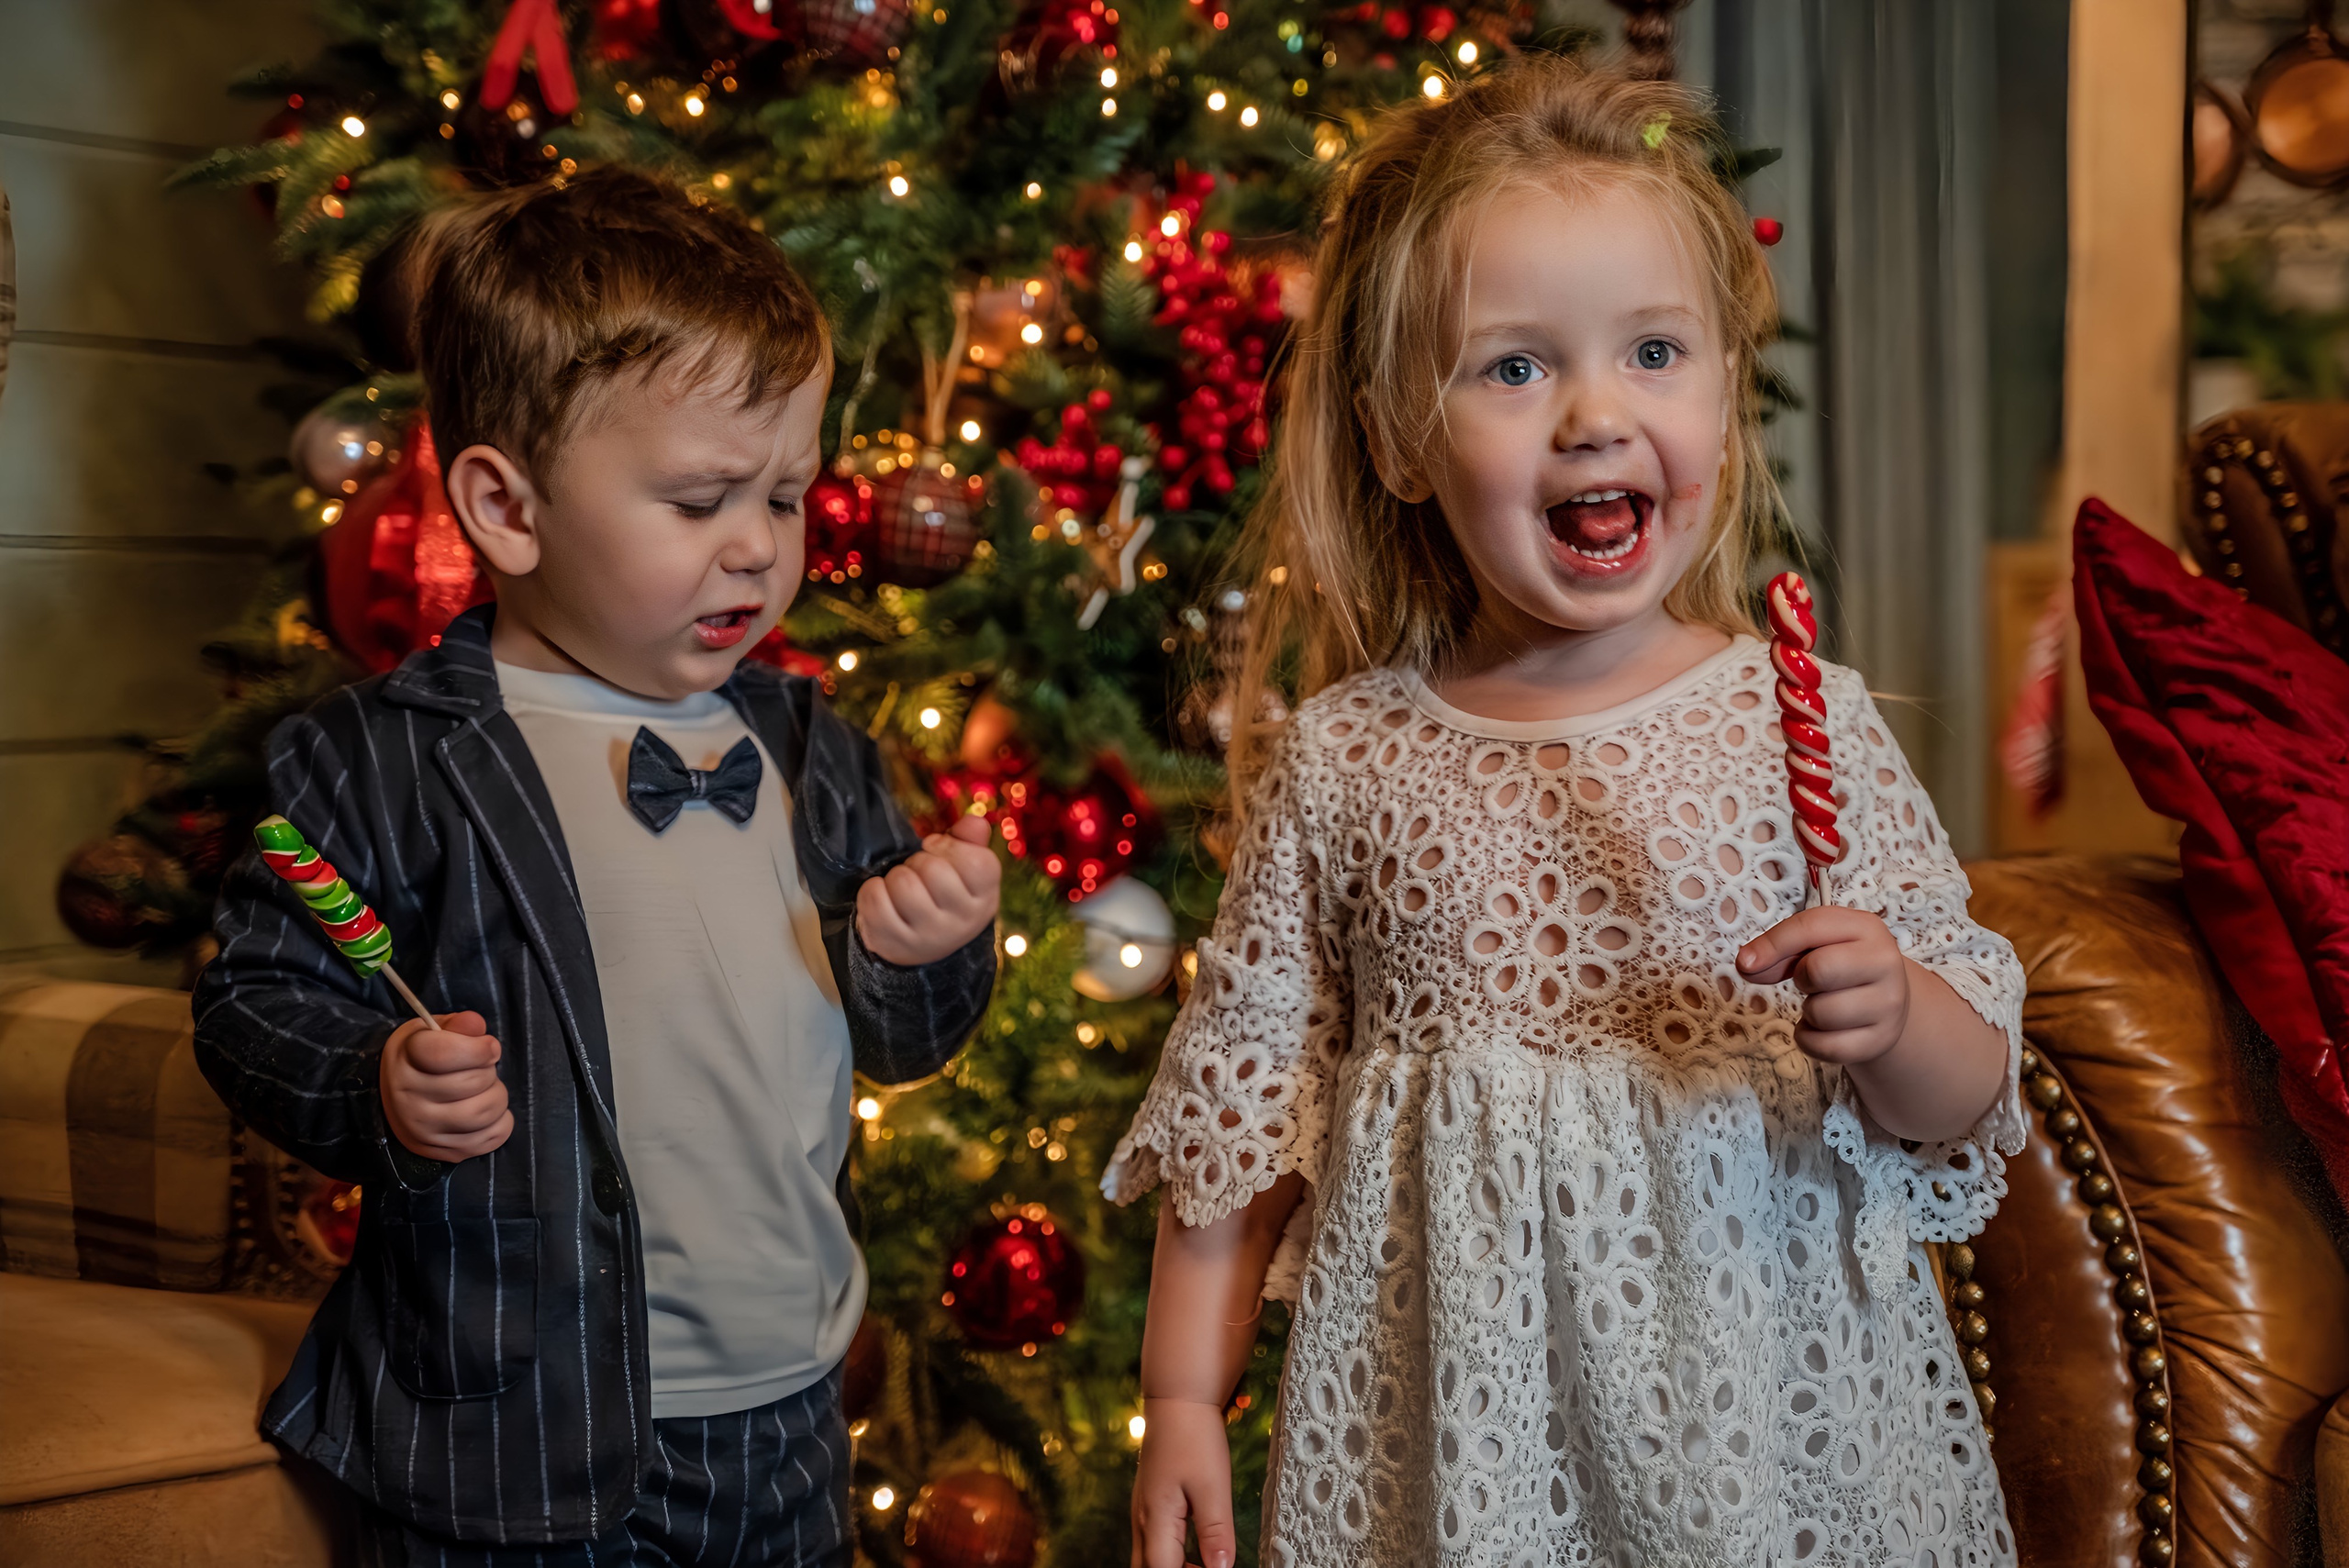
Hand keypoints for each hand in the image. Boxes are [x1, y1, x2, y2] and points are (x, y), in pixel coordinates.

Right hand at [381, 1010, 512, 1162]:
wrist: (394, 1100)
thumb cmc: (420, 1059)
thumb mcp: (430, 1032)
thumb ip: (456, 1025)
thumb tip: (475, 1025)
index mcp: (406, 1062)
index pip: (445, 1054)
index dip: (479, 1048)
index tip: (488, 1046)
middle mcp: (411, 1100)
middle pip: (473, 1083)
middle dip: (488, 1070)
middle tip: (481, 1068)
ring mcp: (428, 1130)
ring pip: (486, 1112)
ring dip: (497, 1096)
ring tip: (485, 1089)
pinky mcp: (447, 1152)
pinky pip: (494, 1136)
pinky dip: (502, 1121)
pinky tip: (487, 1110)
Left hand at [856, 813, 1000, 965]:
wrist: (922, 944)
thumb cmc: (943, 893)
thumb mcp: (963, 867)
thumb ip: (970, 838)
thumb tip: (973, 821)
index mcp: (984, 898)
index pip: (977, 862)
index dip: (950, 846)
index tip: (937, 850)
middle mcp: (963, 922)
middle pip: (933, 868)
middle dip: (918, 862)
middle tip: (918, 874)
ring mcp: (930, 936)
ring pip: (903, 882)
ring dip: (895, 877)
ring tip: (902, 888)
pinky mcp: (896, 944)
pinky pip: (875, 900)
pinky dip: (872, 890)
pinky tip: (883, 897)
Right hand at [1132, 1398, 1236, 1567]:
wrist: (1177, 1400)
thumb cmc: (1194, 1436)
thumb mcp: (1213, 1487)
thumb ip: (1216, 1533)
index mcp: (1155, 1520)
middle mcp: (1143, 1521)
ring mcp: (1143, 1513)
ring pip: (1149, 1559)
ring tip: (1204, 1565)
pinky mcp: (1150, 1504)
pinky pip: (1154, 1543)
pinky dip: (1171, 1556)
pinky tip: (1194, 1552)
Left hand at [1736, 906, 1910, 1066]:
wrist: (1887, 1001)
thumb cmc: (1842, 965)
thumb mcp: (1816, 944)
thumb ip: (1780, 949)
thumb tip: (1747, 964)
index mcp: (1866, 927)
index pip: (1811, 926)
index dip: (1772, 944)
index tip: (1746, 962)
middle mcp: (1885, 963)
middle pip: (1819, 970)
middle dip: (1802, 978)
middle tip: (1810, 981)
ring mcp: (1888, 1004)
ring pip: (1821, 1013)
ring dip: (1808, 1012)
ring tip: (1823, 1003)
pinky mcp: (1880, 1039)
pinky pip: (1825, 1047)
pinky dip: (1811, 1040)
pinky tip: (1823, 1029)